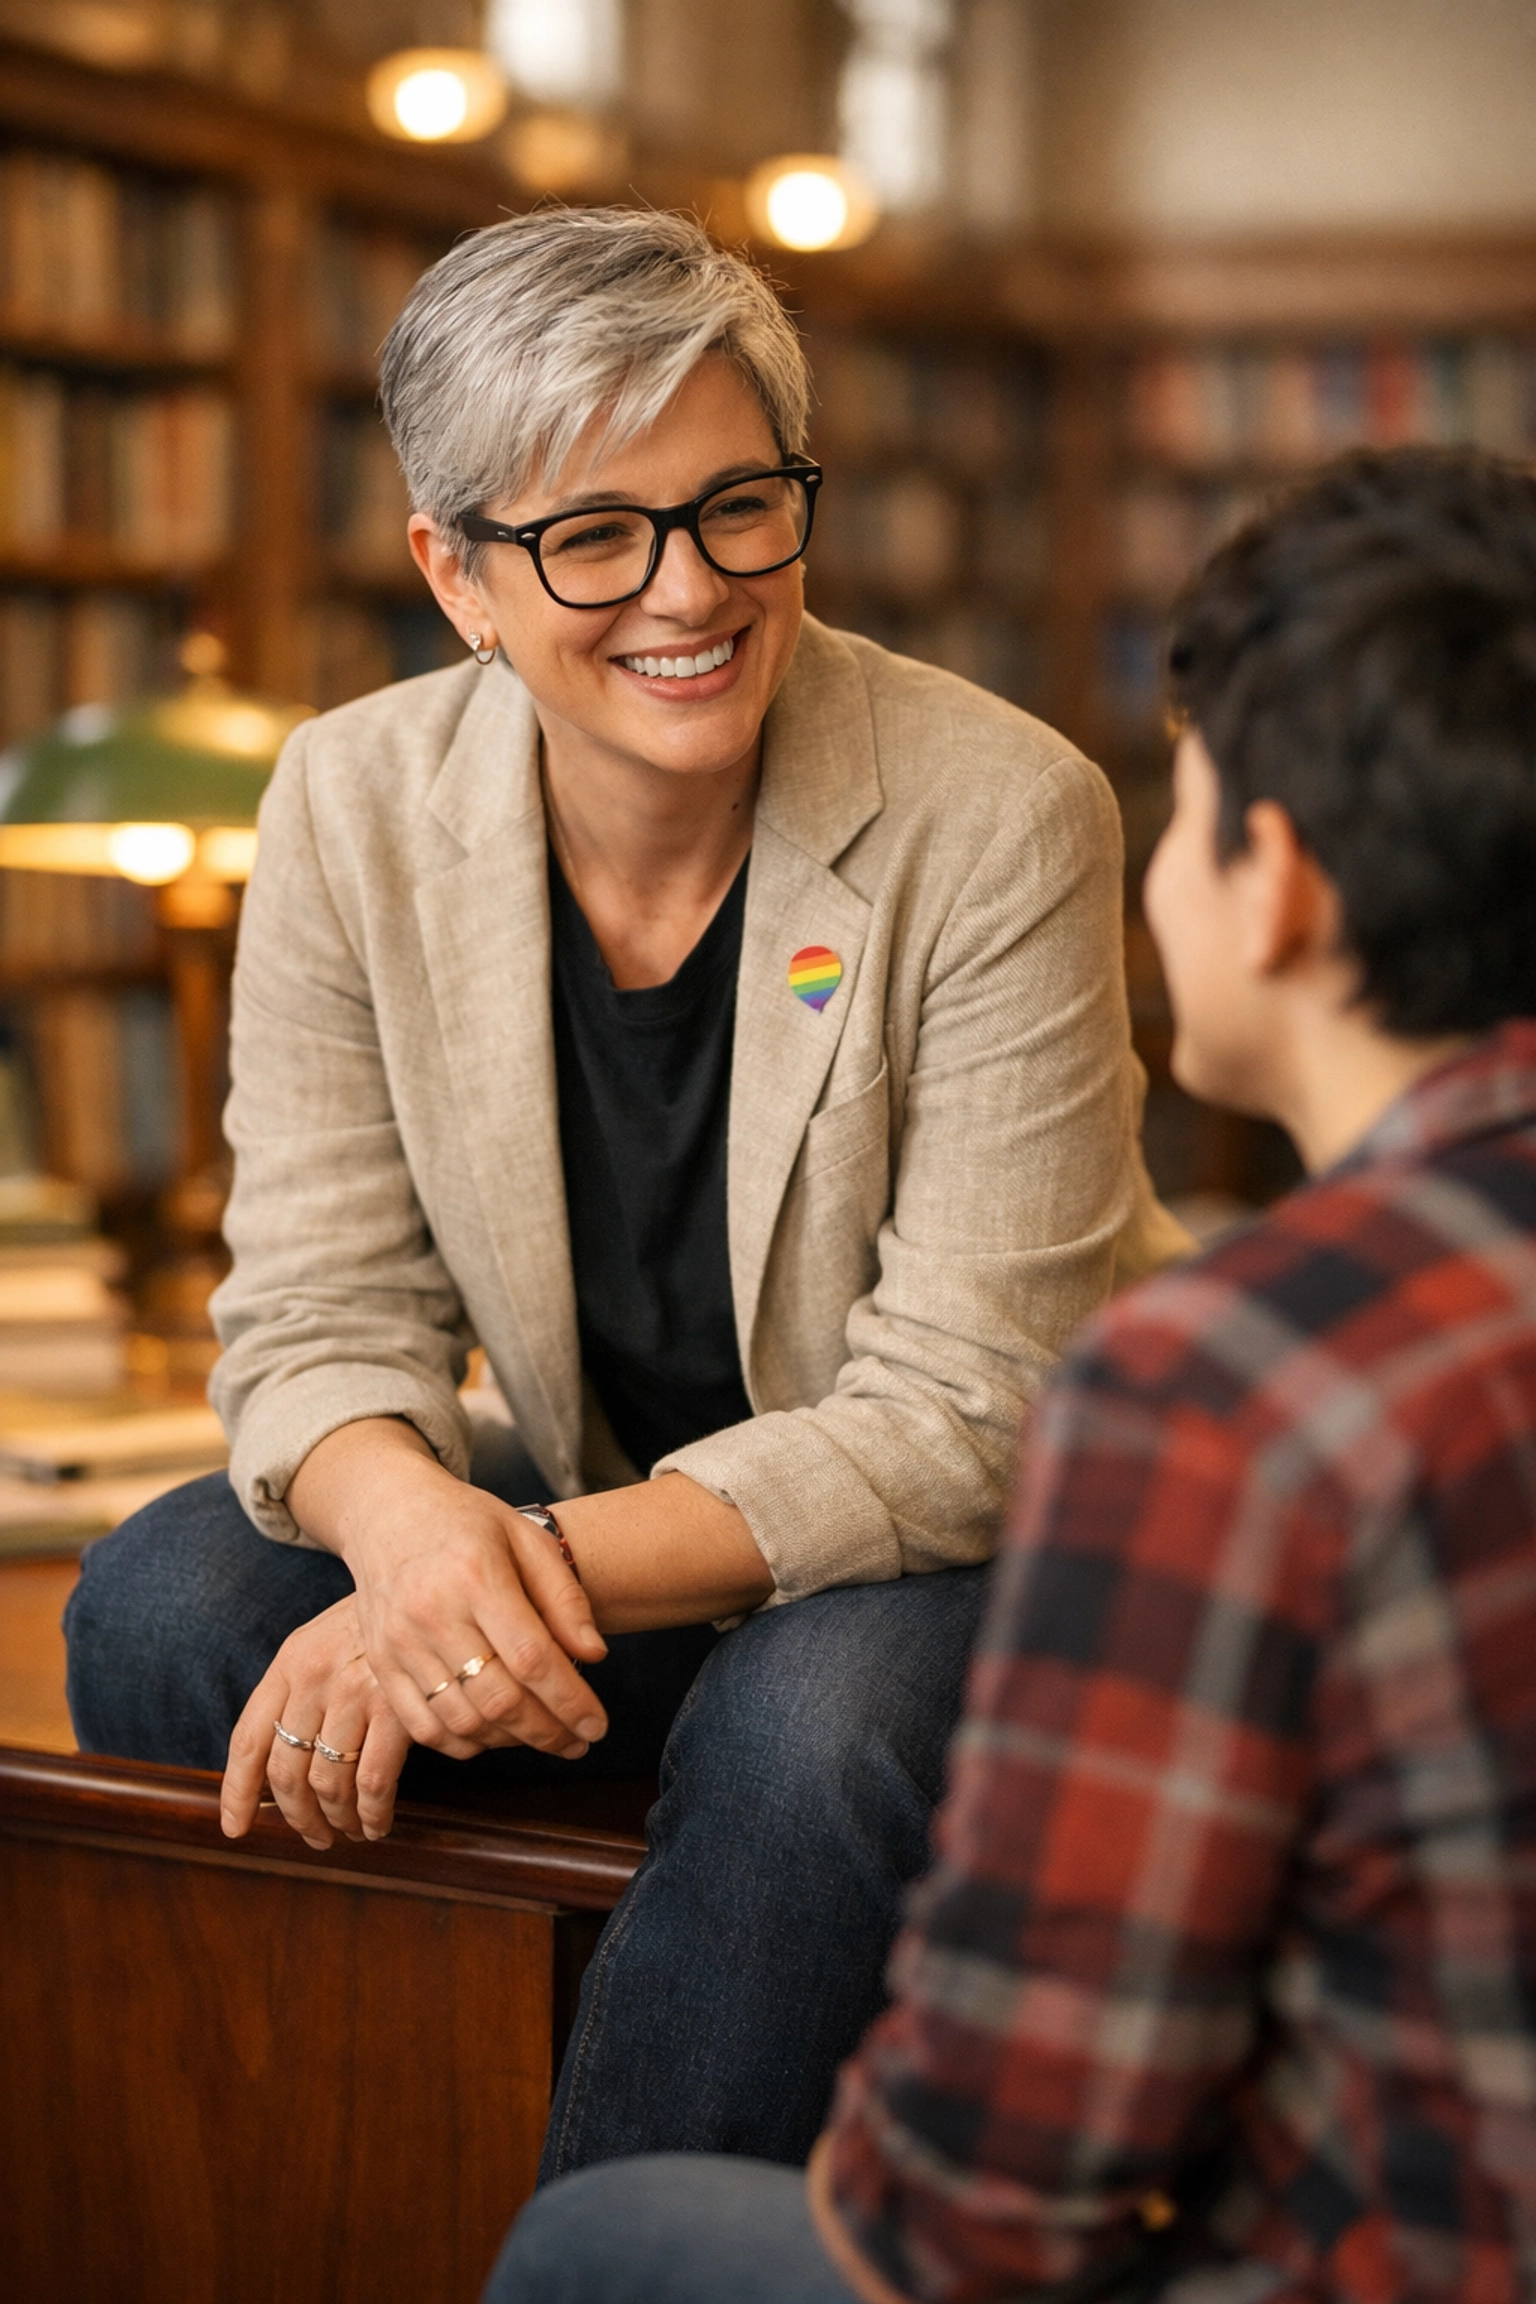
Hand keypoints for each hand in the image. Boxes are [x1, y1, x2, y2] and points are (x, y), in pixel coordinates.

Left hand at [221, 1594, 417, 1847]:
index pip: (249, 1740)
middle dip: (298, 1817)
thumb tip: (277, 1769)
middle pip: (287, 1771)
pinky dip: (372, 1814)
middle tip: (315, 1836)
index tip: (236, 1828)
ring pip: (328, 1784)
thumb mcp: (327, 1641)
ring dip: (338, 1821)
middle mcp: (315, 1678)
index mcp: (290, 1662)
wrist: (432, 1579)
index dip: (237, 1792)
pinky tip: (378, 1823)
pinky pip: (373, 1783)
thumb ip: (300, 1692)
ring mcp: (354, 1693)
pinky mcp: (397, 1709)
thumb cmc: (379, 1622)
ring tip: (350, 1832)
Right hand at [287, 1420, 610, 1772]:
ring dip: (510, 1742)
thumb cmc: (467, 1522)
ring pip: (463, 1721)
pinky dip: (464, 1744)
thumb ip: (564, 1596)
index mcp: (476, 1575)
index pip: (531, 1657)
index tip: (597, 1726)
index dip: (570, 1701)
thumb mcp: (526, 1537)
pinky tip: (494, 1734)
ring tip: (542, 1736)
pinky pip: (423, 1726)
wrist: (387, 1512)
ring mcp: (400, 1643)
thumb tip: (594, 1656)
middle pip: (499, 1699)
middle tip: (578, 1743)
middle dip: (547, 1732)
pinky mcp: (381, 1664)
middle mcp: (433, 1613)